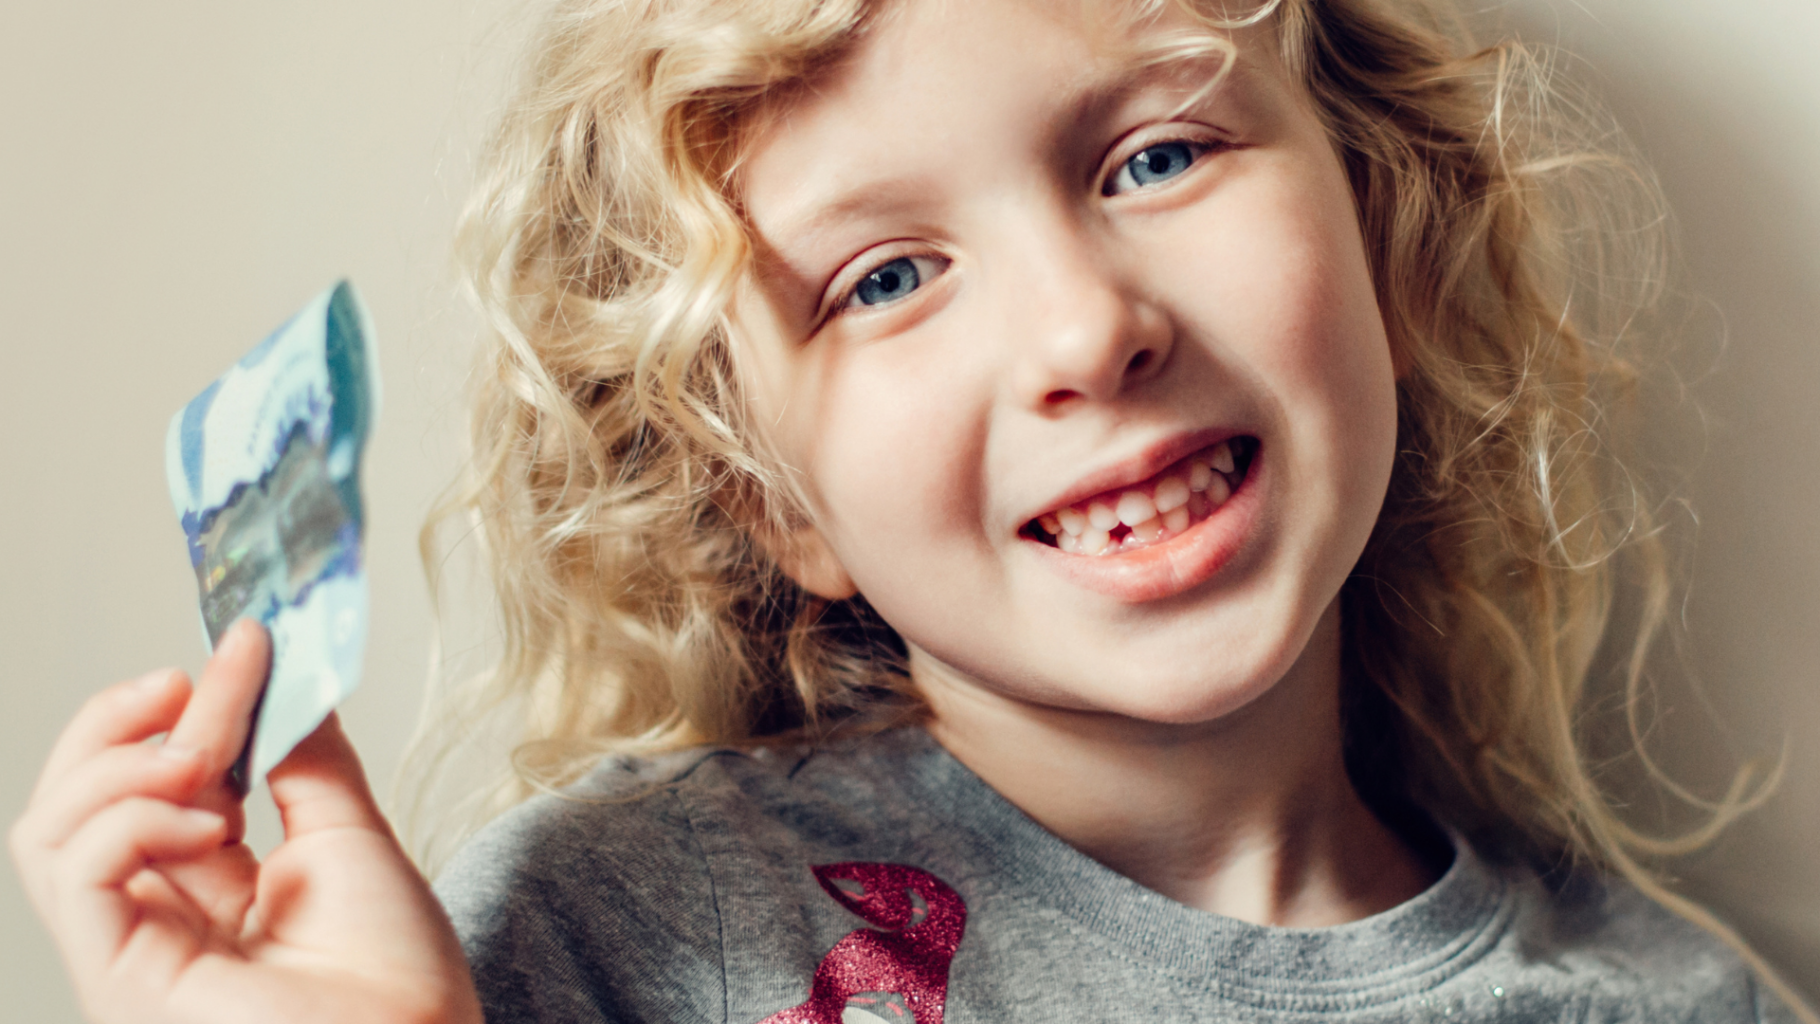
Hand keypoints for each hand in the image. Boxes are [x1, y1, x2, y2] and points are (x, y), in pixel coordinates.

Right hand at [10, 620, 483, 1023]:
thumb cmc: (398, 979)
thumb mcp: (350, 836)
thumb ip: (304, 758)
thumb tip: (277, 673)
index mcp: (215, 885)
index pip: (163, 777)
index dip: (199, 703)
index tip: (249, 640)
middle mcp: (161, 916)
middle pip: (80, 798)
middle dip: (122, 721)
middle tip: (186, 681)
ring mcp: (133, 948)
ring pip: (51, 830)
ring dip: (116, 764)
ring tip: (199, 759)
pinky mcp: (119, 977)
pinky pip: (72, 875)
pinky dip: (125, 819)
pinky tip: (202, 818)